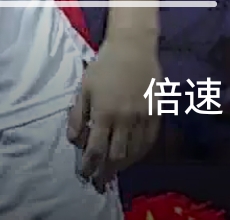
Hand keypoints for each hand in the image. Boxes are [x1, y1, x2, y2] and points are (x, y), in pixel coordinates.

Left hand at [69, 39, 159, 189]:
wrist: (133, 49)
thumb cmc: (104, 66)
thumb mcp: (84, 89)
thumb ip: (78, 116)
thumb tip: (73, 140)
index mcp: (104, 113)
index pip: (95, 148)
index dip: (90, 165)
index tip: (86, 175)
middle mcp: (124, 119)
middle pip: (116, 155)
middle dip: (106, 171)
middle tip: (100, 181)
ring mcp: (143, 117)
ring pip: (135, 151)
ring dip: (124, 165)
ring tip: (115, 171)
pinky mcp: (156, 114)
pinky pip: (150, 140)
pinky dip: (141, 152)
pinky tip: (134, 157)